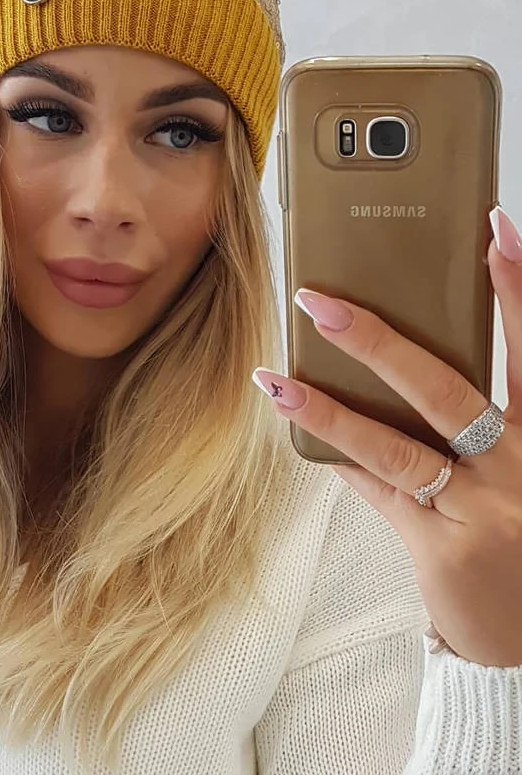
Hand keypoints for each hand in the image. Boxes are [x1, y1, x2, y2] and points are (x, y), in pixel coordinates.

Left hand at [253, 205, 521, 668]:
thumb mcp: (521, 468)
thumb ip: (491, 417)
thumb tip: (407, 354)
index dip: (517, 287)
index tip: (497, 228)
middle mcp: (517, 466)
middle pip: (448, 389)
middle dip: (381, 342)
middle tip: (322, 302)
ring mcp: (479, 508)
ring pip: (395, 445)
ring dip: (330, 407)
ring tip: (277, 376)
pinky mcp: (441, 546)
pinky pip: (379, 490)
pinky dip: (340, 455)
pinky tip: (298, 424)